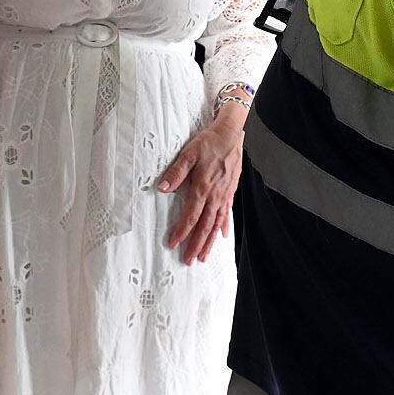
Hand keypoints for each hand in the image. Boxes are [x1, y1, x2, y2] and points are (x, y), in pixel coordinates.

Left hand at [157, 111, 246, 264]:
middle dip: (196, 244)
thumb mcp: (188, 153)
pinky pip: (227, 213)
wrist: (232, 134)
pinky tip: (223, 236)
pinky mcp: (230, 191)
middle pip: (205, 226)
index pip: (190, 216)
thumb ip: (176, 172)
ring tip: (203, 256)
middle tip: (189, 260)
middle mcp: (215, 196)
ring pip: (216, 224)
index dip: (182, 232)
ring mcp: (224, 195)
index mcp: (203, 188)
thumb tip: (162, 188)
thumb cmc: (209, 142)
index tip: (174, 244)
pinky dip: (224, 226)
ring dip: (209, 242)